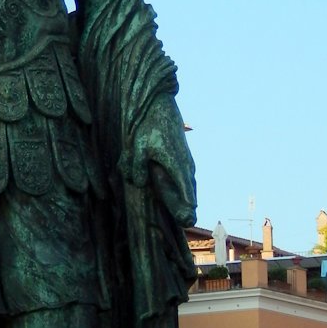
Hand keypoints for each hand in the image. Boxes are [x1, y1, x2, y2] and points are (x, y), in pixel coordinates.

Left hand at [126, 95, 196, 225]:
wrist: (159, 106)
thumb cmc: (148, 127)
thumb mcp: (137, 147)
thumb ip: (136, 167)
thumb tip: (138, 183)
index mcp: (177, 165)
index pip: (185, 191)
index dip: (186, 206)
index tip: (188, 220)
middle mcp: (186, 165)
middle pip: (190, 191)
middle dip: (187, 207)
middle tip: (187, 222)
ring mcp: (187, 161)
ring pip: (190, 184)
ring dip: (187, 197)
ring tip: (185, 213)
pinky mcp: (184, 157)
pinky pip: (188, 177)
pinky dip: (186, 187)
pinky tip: (181, 194)